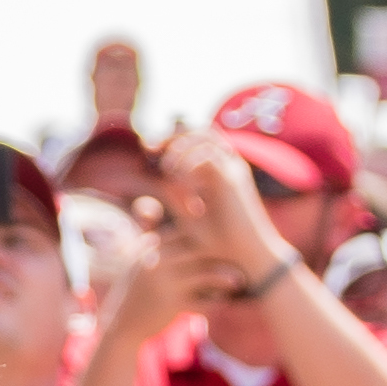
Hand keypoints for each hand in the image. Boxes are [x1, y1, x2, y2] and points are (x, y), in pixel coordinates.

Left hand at [150, 134, 287, 303]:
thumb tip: (141, 205)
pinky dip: (189, 164)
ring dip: (181, 148)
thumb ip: (168, 206)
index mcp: (217, 170)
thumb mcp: (186, 219)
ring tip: (168, 170)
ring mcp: (232, 170)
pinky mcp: (234, 180)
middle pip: (199, 130)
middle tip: (150, 148)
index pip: (194, 138)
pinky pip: (209, 157)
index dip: (169, 138)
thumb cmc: (217, 243)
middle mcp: (226, 165)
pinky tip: (179, 182)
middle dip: (172, 135)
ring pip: (205, 137)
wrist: (245, 255)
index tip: (148, 149)